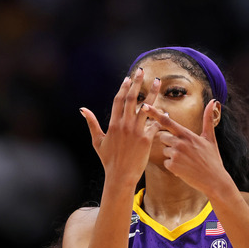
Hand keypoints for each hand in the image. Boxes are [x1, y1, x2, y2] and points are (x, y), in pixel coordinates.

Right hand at [81, 68, 160, 186]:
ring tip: (158, 82)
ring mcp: (136, 131)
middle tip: (141, 71)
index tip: (128, 78)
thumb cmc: (108, 160)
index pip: (118, 100)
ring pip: (146, 107)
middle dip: (137, 83)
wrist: (120, 175)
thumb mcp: (97, 141)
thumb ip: (91, 123)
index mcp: (113, 124)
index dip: (123, 88)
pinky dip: (160, 116)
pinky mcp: (146, 139)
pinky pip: (155, 124)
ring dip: (153, 93)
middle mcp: (124, 125)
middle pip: (132, 98)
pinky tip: (165, 110)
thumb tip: (82, 109)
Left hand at [155, 99, 232, 192]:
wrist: (214, 180)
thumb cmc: (212, 159)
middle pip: (163, 137)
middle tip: (184, 151)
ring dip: (172, 156)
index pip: (167, 121)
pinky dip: (173, 166)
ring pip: (165, 150)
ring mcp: (175, 154)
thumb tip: (213, 102)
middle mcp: (180, 142)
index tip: (144, 106)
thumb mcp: (210, 138)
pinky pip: (166, 162)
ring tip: (186, 161)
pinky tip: (184, 169)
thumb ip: (207, 119)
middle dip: (170, 143)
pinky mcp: (172, 166)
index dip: (154, 113)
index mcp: (187, 134)